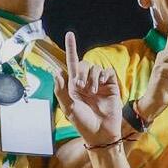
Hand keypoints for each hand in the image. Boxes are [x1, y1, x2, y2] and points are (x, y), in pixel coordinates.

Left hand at [57, 31, 124, 146]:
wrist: (101, 132)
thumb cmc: (83, 123)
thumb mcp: (68, 108)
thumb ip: (61, 90)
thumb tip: (57, 72)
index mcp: (73, 86)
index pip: (71, 64)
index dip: (71, 48)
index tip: (69, 35)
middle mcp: (86, 82)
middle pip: (82, 64)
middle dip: (80, 72)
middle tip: (80, 87)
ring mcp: (99, 83)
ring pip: (94, 67)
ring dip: (90, 78)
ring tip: (92, 92)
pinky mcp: (110, 85)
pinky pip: (106, 72)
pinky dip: (101, 77)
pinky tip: (100, 88)